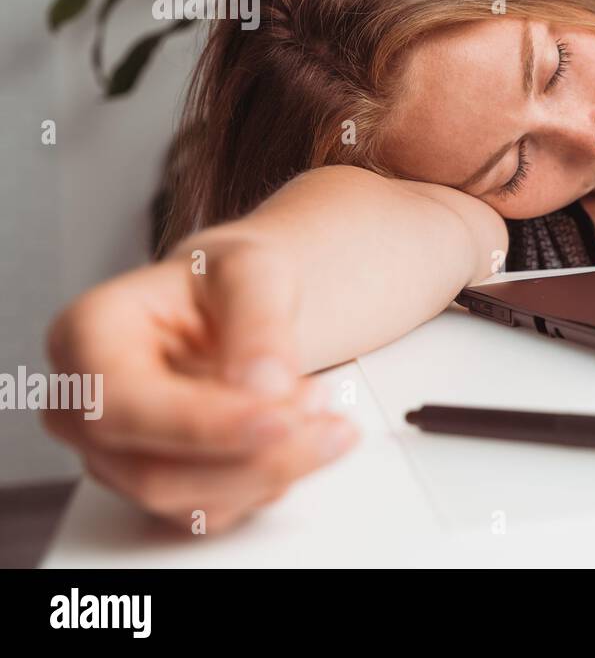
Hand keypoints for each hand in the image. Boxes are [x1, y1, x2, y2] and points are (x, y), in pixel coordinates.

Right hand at [43, 238, 358, 532]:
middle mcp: (84, 405)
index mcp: (87, 335)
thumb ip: (258, 320)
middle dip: (255, 455)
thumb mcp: (252, 269)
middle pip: (155, 471)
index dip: (202, 423)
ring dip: (273, 468)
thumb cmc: (223, 283)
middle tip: (326, 414)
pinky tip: (300, 433)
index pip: (121, 404)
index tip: (280, 416)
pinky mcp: (157, 485)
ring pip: (190, 502)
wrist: (229, 306)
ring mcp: (116, 455)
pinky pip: (214, 510)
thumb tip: (263, 384)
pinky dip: (269, 479)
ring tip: (321, 410)